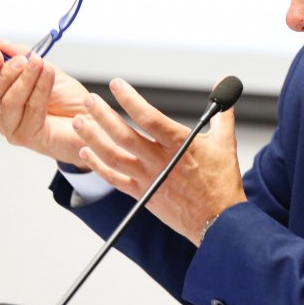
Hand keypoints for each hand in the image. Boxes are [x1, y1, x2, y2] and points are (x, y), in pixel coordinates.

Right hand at [0, 40, 91, 167]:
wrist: (94, 119)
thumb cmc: (70, 99)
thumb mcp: (46, 70)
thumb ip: (24, 57)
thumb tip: (2, 45)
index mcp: (2, 98)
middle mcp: (4, 116)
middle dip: (5, 73)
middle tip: (24, 60)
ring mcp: (14, 129)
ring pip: (9, 102)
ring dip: (26, 79)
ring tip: (40, 65)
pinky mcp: (30, 137)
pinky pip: (30, 110)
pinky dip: (39, 90)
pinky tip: (48, 77)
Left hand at [72, 78, 246, 244]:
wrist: (218, 220)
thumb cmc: (221, 182)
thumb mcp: (225, 141)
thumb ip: (221, 111)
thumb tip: (223, 84)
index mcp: (178, 145)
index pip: (148, 117)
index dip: (130, 99)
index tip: (117, 85)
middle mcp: (159, 161)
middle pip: (123, 134)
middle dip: (103, 115)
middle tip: (89, 100)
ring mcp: (148, 179)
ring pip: (113, 156)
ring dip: (93, 138)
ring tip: (79, 122)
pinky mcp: (142, 195)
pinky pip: (114, 179)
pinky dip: (98, 166)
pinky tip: (85, 153)